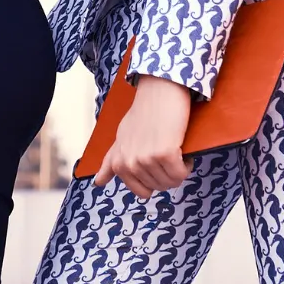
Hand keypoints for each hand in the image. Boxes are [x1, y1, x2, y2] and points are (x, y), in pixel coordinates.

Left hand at [94, 75, 194, 199]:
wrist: (158, 91)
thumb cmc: (143, 114)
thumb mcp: (120, 138)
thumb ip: (110, 162)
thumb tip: (97, 183)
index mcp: (118, 164)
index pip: (142, 193)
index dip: (155, 180)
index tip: (156, 162)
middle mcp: (129, 164)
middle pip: (160, 188)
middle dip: (168, 173)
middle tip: (166, 150)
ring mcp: (146, 160)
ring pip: (172, 182)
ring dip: (178, 168)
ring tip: (173, 146)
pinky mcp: (164, 154)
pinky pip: (181, 173)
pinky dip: (186, 163)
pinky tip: (181, 147)